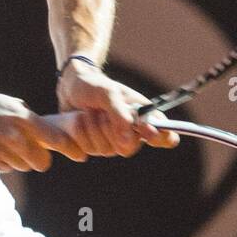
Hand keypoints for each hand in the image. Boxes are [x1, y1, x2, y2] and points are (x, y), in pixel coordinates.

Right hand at [0, 86, 87, 172]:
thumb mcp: (8, 105)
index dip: (72, 149)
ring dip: (19, 160)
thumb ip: (29, 120)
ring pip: (22, 167)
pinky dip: (2, 161)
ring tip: (3, 143)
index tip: (82, 155)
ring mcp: (0, 154)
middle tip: (32, 149)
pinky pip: (5, 168)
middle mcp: (14, 139)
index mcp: (22, 119)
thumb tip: (49, 134)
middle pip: (41, 162)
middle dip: (39, 158)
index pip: (57, 140)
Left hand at [55, 59, 180, 157]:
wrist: (70, 87)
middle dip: (111, 129)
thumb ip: (119, 115)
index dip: (163, 138)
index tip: (150, 133)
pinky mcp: (94, 146)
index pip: (166, 137)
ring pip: (106, 150)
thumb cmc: (94, 85)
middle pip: (129, 149)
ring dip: (93, 128)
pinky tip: (79, 119)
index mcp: (144, 118)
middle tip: (103, 112)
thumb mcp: (108, 93)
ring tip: (89, 111)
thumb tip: (127, 142)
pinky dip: (81, 133)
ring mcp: (112, 142)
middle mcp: (131, 133)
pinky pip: (89, 150)